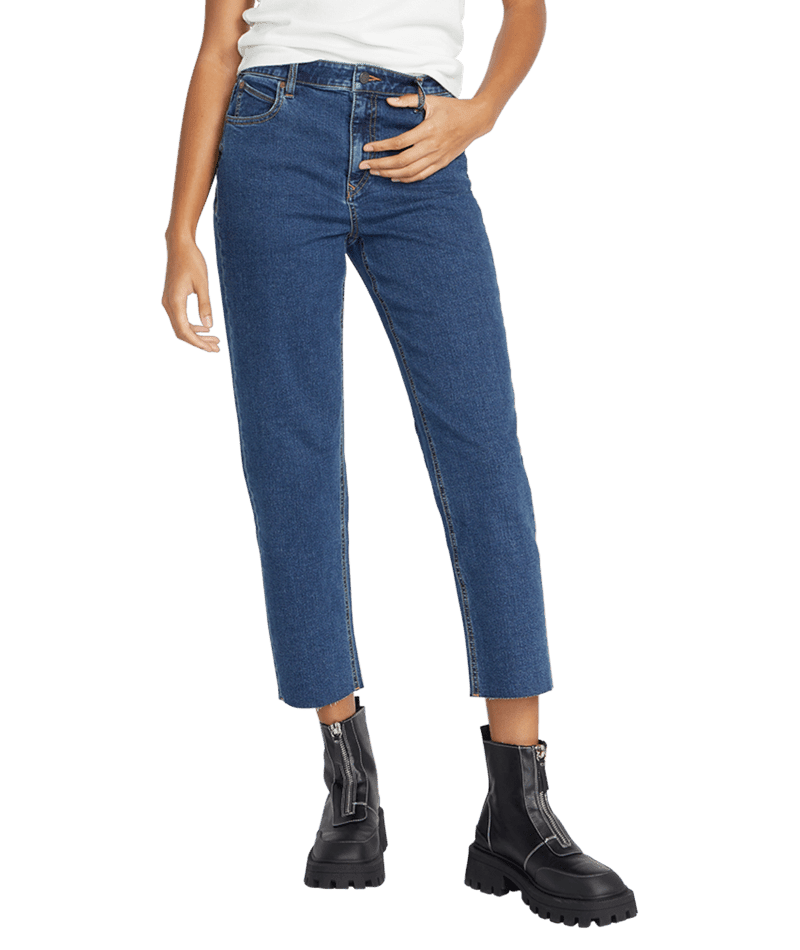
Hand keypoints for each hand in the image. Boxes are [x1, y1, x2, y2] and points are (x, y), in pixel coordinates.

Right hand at [161, 236, 220, 353]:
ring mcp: (168, 302)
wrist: (179, 245)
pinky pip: (180, 318)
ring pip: (181, 326)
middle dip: (199, 342)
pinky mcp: (171, 299)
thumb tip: (209, 327)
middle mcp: (168, 304)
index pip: (185, 330)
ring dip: (197, 335)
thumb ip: (205, 305)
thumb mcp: (203, 283)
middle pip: (181, 332)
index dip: (198, 343)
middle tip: (217, 348)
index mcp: (175, 301)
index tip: (212, 349)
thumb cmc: (192, 261)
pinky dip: (192, 326)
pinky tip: (206, 327)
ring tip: (215, 340)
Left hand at [358, 94, 487, 182]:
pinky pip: (421, 175)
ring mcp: (437, 157)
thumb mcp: (431, 100)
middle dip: (381, 164)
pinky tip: (394, 177)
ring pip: (410, 172)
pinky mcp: (441, 164)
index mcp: (428, 130)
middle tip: (364, 165)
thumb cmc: (452, 108)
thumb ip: (409, 100)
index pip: (399, 142)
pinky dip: (406, 179)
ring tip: (375, 172)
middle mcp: (432, 147)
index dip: (381, 147)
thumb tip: (388, 101)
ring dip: (390, 173)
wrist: (475, 120)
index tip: (367, 148)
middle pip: (401, 161)